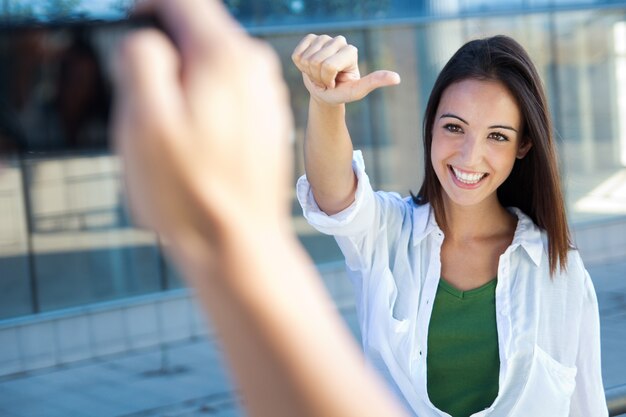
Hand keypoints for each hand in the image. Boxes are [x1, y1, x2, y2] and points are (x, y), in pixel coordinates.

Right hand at [112, 0, 292, 258]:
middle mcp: (256, 68)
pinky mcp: (269, 123)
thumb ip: (142, 60)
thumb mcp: (144, 121)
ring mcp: (267, 97)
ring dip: (184, 88)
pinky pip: (229, 98)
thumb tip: (149, 39)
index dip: (149, 7)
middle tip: (146, 108)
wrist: (239, 245)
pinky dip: (205, 110)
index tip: (129, 30)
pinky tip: (197, 151)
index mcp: (226, 57)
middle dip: (165, 58)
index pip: (184, 0)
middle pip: (199, 35)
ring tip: (173, 138)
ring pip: (212, 69)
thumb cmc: (189, 192)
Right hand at [291, 34, 399, 104]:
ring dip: (309, 72)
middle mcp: (340, 41)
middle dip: (318, 77)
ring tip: (319, 75)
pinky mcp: (310, 39)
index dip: (327, 80)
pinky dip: (300, 65)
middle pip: (317, 61)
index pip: (328, 65)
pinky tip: (310, 67)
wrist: (325, 93)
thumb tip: (397, 78)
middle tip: (326, 81)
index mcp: (351, 51)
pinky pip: (297, 54)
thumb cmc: (342, 93)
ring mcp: (324, 38)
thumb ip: (374, 82)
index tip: (334, 84)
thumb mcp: (357, 91)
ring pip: (306, 58)